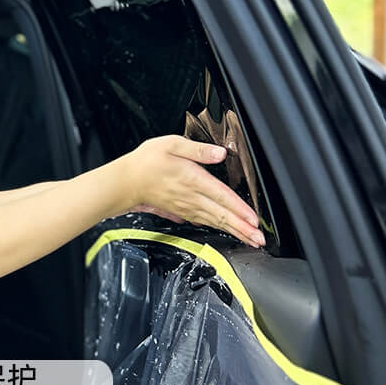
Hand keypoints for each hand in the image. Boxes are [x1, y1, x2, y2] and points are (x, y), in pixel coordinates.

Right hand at [121, 136, 264, 247]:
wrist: (126, 181)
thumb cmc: (146, 161)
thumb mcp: (171, 144)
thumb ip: (197, 149)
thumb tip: (219, 153)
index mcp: (193, 180)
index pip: (222, 197)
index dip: (240, 210)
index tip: (254, 221)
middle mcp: (191, 197)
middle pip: (222, 216)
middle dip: (242, 229)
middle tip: (259, 240)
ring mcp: (186, 207)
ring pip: (215, 222)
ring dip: (234, 232)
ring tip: (249, 240)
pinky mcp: (181, 211)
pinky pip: (204, 222)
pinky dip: (218, 229)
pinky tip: (227, 232)